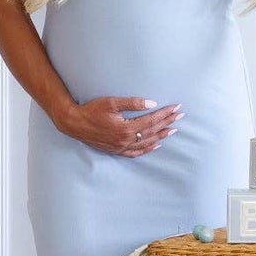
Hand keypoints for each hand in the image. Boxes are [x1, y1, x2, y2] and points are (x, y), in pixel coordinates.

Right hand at [56, 96, 183, 156]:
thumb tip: (152, 103)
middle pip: (152, 131)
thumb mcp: (112, 102)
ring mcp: (121, 147)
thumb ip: (132, 103)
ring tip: (173, 129)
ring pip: (147, 143)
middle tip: (180, 116)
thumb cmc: (92, 110)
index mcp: (126, 128)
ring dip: (161, 136)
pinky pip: (136, 153)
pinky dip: (147, 150)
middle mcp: (126, 140)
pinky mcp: (116, 150)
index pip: (152, 120)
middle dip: (167, 122)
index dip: (165, 114)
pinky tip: (156, 145)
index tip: (176, 107)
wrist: (74, 123)